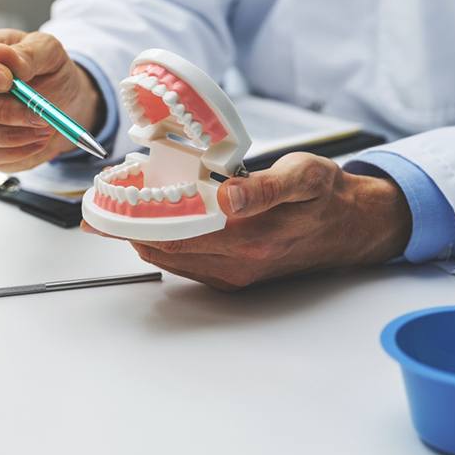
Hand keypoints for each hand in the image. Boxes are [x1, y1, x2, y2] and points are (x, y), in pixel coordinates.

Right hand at [0, 28, 102, 170]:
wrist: (62, 103)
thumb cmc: (47, 70)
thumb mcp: (48, 51)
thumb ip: (27, 52)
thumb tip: (1, 54)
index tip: (7, 80)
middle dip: (1, 109)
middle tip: (38, 112)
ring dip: (10, 134)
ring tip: (43, 125)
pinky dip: (15, 151)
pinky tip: (37, 139)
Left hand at [83, 153, 411, 289]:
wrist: (353, 227)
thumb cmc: (325, 195)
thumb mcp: (303, 175)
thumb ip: (264, 187)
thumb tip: (228, 198)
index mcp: (249, 235)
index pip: (173, 230)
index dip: (134, 217)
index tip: (106, 202)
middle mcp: (237, 262)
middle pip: (163, 247)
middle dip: (129, 227)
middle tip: (101, 205)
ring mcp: (234, 274)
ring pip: (171, 258)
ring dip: (142, 237)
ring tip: (119, 212)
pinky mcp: (235, 278)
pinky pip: (186, 264)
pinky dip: (163, 245)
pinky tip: (153, 225)